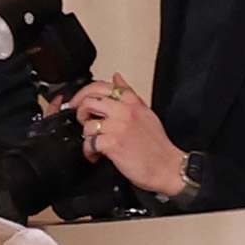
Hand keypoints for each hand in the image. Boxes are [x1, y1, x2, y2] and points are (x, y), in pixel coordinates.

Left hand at [71, 75, 190, 199]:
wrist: (166, 166)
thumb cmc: (156, 144)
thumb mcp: (145, 112)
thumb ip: (128, 94)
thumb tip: (116, 77)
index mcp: (132, 102)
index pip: (103, 86)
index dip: (84, 93)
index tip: (77, 102)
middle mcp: (125, 111)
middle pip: (90, 101)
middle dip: (80, 112)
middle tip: (84, 123)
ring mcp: (118, 126)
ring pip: (87, 124)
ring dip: (86, 136)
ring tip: (95, 143)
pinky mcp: (113, 143)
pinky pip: (89, 143)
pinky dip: (89, 152)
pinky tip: (97, 155)